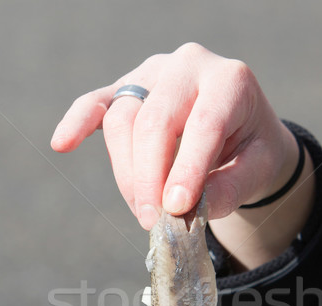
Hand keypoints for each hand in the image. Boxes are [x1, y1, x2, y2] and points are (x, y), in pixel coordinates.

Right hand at [51, 43, 304, 230]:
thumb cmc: (251, 150)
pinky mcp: (128, 88)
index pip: (203, 124)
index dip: (187, 169)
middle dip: (149, 178)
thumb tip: (185, 209)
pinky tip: (63, 144)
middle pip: (153, 120)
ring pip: (123, 120)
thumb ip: (230, 188)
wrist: (243, 130)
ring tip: (144, 214)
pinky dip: (78, 123)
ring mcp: (153, 74)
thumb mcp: (258, 170)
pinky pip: (97, 102)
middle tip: (154, 222)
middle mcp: (188, 67)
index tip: (177, 209)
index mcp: (230, 81)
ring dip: (128, 174)